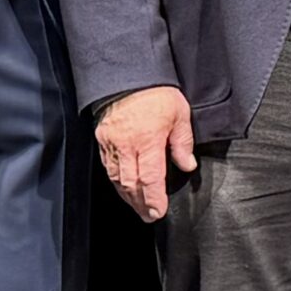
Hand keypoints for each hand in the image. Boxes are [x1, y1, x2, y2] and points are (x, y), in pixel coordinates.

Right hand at [96, 85, 194, 221]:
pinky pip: (108, 166)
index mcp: (148, 140)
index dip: (154, 198)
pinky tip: (123, 188)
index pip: (150, 177)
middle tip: (149, 216)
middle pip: (131, 183)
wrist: (128, 74)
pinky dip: (116, 181)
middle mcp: (127, 145)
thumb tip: (188, 165)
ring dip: (127, 196)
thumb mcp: (179, 114)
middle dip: (140, 203)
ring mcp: (112, 143)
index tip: (158, 211)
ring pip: (117, 178)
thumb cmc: (156, 92)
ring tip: (138, 207)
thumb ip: (183, 142)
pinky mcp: (102, 139)